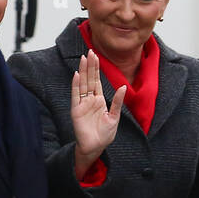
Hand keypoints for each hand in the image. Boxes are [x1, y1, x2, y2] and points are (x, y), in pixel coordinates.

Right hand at [71, 51, 125, 178]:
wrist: (95, 147)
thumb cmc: (105, 135)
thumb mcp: (114, 117)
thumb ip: (117, 102)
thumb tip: (123, 86)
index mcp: (100, 100)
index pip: (97, 81)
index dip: (96, 68)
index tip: (96, 55)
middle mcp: (90, 100)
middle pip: (89, 79)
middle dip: (90, 65)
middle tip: (90, 51)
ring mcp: (82, 104)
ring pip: (82, 84)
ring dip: (83, 71)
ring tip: (83, 58)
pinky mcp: (76, 110)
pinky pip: (75, 95)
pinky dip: (76, 85)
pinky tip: (77, 75)